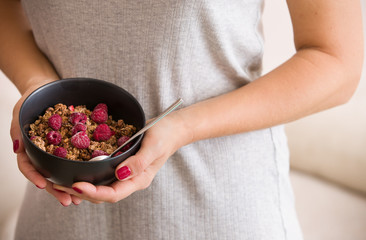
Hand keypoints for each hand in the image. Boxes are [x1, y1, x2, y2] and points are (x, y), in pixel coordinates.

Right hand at [10, 78, 82, 205]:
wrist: (48, 90)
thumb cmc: (32, 100)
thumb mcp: (21, 110)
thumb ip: (18, 128)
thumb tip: (18, 147)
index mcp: (30, 148)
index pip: (28, 165)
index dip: (34, 176)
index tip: (43, 184)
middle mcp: (44, 153)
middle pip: (48, 175)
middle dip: (57, 189)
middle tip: (67, 201)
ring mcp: (58, 151)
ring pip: (63, 172)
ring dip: (71, 186)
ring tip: (80, 199)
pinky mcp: (72, 146)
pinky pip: (77, 159)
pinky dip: (82, 171)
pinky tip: (91, 181)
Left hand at [53, 112, 191, 203]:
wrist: (172, 127)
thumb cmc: (165, 135)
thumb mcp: (154, 146)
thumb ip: (139, 162)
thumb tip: (120, 175)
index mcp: (138, 180)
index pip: (113, 194)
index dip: (93, 192)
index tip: (76, 185)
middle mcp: (129, 180)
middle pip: (102, 194)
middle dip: (81, 192)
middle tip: (59, 185)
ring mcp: (124, 173)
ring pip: (100, 186)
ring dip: (81, 186)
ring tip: (61, 180)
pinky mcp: (120, 163)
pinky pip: (102, 173)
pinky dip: (87, 173)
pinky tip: (74, 168)